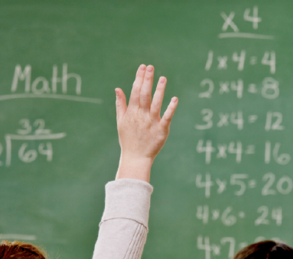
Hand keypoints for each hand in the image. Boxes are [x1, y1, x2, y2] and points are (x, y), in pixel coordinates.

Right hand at [115, 64, 178, 181]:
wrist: (136, 157)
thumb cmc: (128, 139)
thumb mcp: (121, 121)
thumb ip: (121, 104)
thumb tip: (118, 88)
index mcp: (132, 112)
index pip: (135, 92)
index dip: (139, 78)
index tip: (143, 67)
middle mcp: (142, 115)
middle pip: (144, 95)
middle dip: (147, 80)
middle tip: (151, 67)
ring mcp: (152, 122)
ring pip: (156, 103)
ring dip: (160, 90)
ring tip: (163, 78)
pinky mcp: (162, 130)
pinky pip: (167, 117)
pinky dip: (171, 108)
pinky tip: (175, 99)